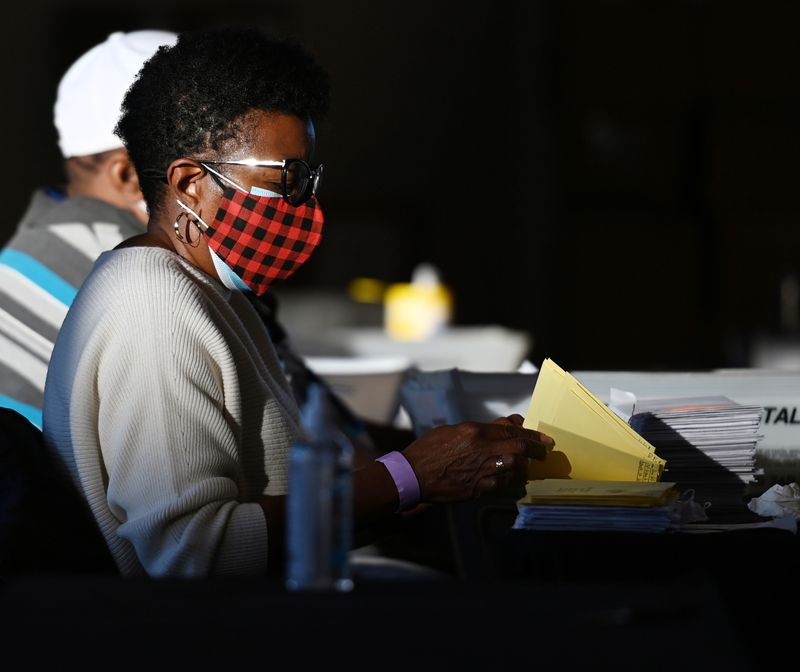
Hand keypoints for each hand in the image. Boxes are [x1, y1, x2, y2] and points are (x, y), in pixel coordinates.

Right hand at [401, 414, 553, 502]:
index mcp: (475, 432)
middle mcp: (482, 451)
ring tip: (528, 464)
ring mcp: (481, 472)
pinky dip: (512, 480)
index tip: (543, 438)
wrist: (414, 476)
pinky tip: (513, 477)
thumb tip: (504, 427)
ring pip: (515, 468)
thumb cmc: (429, 449)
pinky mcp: (478, 489)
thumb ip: (481, 429)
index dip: (531, 435)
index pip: (511, 432)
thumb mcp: (454, 430)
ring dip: (524, 466)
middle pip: (519, 449)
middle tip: (545, 450)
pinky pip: (503, 484)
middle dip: (536, 450)